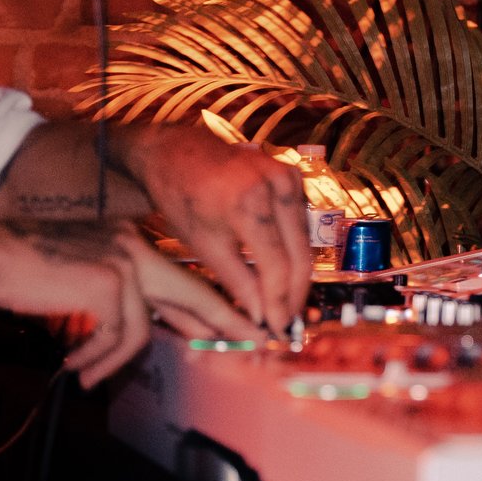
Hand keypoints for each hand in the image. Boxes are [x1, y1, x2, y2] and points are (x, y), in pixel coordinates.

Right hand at [0, 217, 259, 387]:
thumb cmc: (26, 271)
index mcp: (131, 240)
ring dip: (113, 359)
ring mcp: (126, 261)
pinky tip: (76, 368)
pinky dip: (99, 358)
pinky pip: (119, 335)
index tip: (239, 332)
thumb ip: (119, 300)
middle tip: (258, 344)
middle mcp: (135, 244)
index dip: (210, 310)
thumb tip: (146, 331)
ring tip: (86, 376)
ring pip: (146, 325)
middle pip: (193, 292)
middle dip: (227, 323)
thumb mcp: (83, 281)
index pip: (181, 279)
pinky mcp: (110, 282)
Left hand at [108, 124, 312, 336]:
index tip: (277, 327)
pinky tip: (286, 274)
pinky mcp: (292, 174)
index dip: (280, 301)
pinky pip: (300, 221)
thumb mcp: (205, 245)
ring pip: (304, 239)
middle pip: (299, 254)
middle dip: (294, 293)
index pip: (277, 265)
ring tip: (287, 304)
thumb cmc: (183, 199)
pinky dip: (295, 249)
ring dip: (297, 275)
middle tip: (287, 322)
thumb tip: (261, 319)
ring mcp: (288, 176)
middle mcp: (276, 186)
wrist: (177, 152)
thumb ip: (238, 282)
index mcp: (249, 203)